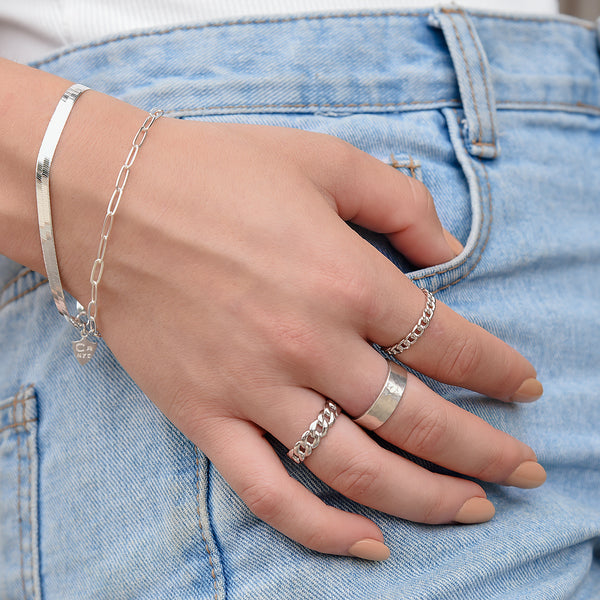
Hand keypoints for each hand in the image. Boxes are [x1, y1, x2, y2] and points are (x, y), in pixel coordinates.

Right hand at [51, 92, 544, 559]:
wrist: (110, 198)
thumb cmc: (217, 172)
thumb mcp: (324, 160)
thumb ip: (400, 202)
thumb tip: (447, 252)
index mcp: (345, 278)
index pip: (448, 342)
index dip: (498, 370)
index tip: (524, 387)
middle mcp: (309, 345)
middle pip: (419, 419)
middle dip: (486, 450)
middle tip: (526, 469)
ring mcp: (254, 389)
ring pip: (358, 471)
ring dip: (427, 499)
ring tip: (473, 510)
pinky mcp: (205, 416)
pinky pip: (270, 493)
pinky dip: (323, 531)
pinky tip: (370, 546)